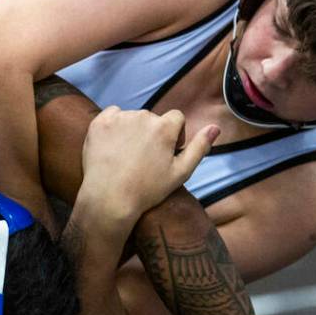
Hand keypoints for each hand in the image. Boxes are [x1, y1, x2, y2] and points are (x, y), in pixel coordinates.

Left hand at [79, 106, 218, 223]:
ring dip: (132, 130)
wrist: (108, 199)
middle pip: (153, 119)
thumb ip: (200, 147)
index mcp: (165, 127)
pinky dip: (113, 127)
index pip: (176, 118)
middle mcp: (143, 116)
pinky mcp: (99, 122)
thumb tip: (216, 127)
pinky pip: (112, 115)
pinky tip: (112, 147)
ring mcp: (119, 118)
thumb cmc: (147, 190)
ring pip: (132, 118)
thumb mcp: (181, 172)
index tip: (165, 153)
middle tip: (142, 160)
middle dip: (151, 134)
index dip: (173, 135)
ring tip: (126, 156)